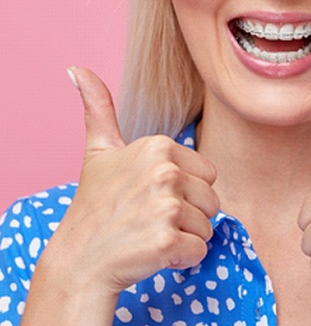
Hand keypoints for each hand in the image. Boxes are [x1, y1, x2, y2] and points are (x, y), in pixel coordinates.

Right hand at [51, 68, 219, 294]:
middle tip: (150, 218)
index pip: (207, 174)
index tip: (151, 196)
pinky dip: (181, 259)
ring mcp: (165, 205)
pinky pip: (199, 251)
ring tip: (149, 234)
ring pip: (207, 226)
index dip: (185, 191)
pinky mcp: (166, 240)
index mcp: (158, 146)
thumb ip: (98, 108)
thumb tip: (77, 69)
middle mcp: (164, 170)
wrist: (79, 261)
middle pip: (212, 200)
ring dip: (184, 238)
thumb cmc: (95, 205)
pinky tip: (152, 254)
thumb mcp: (99, 151)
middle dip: (188, 215)